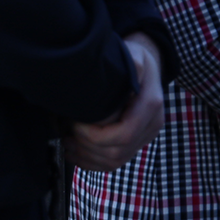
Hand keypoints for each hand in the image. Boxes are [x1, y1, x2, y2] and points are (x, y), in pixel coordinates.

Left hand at [63, 33, 164, 171]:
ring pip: (115, 162)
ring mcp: (145, 136)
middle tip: (68, 133)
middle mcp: (151, 124)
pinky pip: (114, 163)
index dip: (96, 135)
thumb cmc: (136, 61)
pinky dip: (91, 163)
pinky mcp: (136, 142)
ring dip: (87, 157)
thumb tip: (127, 71)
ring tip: (68, 143)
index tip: (77, 123)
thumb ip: (132, 64)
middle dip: (87, 147)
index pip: (124, 134)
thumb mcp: (135, 56)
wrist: (148, 69)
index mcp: (151, 105)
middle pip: (117, 152)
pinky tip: (76, 152)